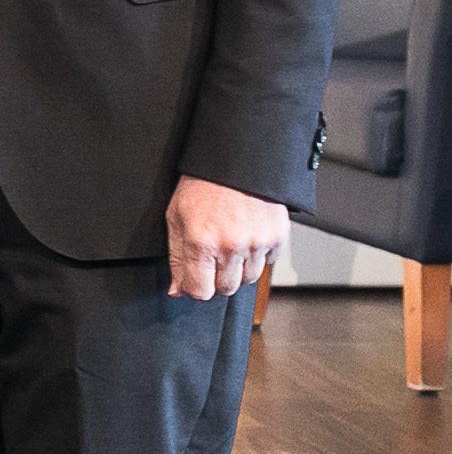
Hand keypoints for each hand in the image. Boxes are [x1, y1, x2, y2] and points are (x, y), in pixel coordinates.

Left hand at [166, 175, 286, 301]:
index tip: (196, 278)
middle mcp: (231, 246)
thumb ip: (177, 258)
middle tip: (213, 258)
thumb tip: (178, 290)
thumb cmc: (202, 187)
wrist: (235, 162)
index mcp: (201, 242)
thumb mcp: (176, 219)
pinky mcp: (277, 236)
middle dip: (217, 278)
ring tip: (230, 244)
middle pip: (226, 288)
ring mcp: (257, 242)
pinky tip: (247, 236)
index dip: (196, 287)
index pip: (200, 291)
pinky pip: (268, 262)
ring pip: (248, 279)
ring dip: (238, 268)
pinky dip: (258, 255)